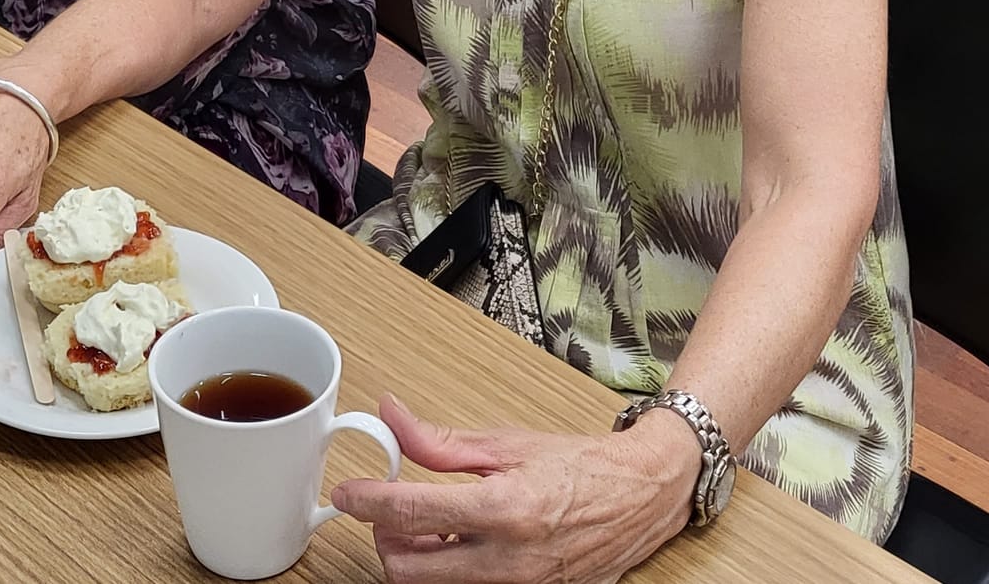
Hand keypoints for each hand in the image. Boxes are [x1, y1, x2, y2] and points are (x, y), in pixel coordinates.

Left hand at [330, 395, 697, 583]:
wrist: (639, 495)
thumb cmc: (579, 466)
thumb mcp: (506, 443)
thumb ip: (441, 442)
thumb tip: (393, 420)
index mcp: (502, 509)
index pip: (410, 513)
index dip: (367, 502)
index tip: (349, 493)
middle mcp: (510, 560)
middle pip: (408, 571)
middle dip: (386, 541)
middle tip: (391, 512)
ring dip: (418, 560)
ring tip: (433, 528)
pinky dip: (453, 573)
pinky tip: (463, 547)